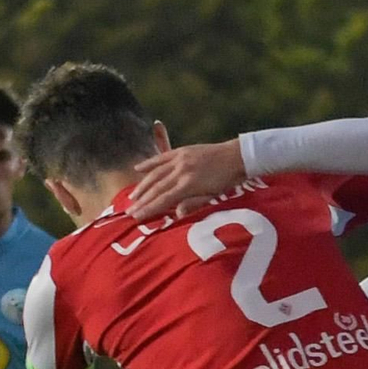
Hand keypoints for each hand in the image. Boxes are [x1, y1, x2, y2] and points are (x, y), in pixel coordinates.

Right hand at [129, 141, 246, 219]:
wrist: (238, 157)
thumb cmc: (228, 181)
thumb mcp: (213, 196)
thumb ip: (194, 204)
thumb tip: (176, 213)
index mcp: (189, 184)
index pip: (163, 200)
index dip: (148, 209)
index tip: (136, 217)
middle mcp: (181, 171)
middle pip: (156, 188)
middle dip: (141, 201)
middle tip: (129, 211)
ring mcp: (180, 159)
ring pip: (155, 174)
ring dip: (142, 186)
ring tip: (133, 197)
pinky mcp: (182, 151)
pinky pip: (161, 157)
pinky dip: (149, 163)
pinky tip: (138, 169)